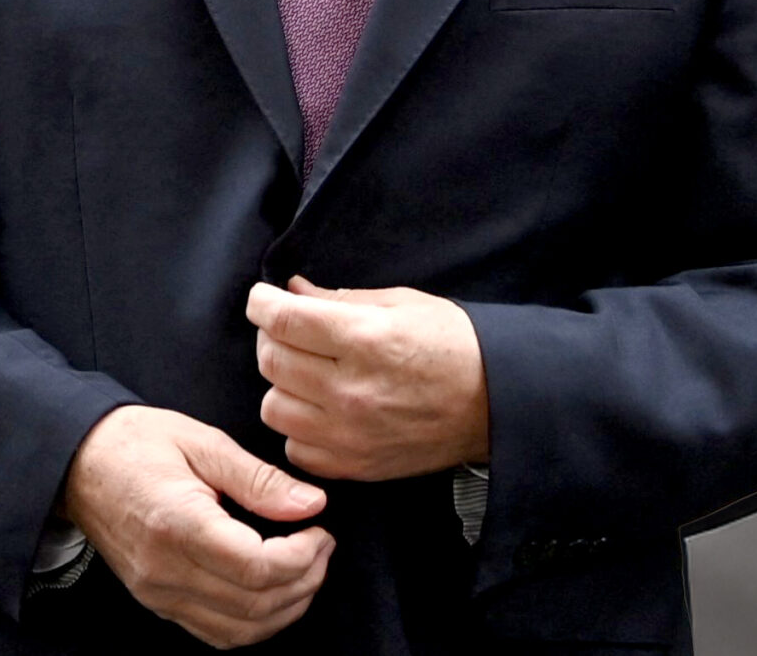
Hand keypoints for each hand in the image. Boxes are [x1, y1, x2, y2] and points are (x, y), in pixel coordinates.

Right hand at [58, 405, 333, 647]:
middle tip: (322, 544)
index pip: (257, 567)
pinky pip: (216, 632)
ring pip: (240, 629)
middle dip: (305, 580)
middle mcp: (166, 570)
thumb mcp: (202, 441)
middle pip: (255, 604)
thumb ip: (259, 478)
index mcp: (178, 524)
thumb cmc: (137, 443)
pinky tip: (272, 591)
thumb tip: (311, 504)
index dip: (303, 556)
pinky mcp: (157, 602)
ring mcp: (158, 593)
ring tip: (306, 567)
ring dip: (286, 607)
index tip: (320, 529)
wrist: (79, 463)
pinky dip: (255, 622)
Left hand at [247, 276, 489, 479]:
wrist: (494, 404)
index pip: (283, 321)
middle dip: (272, 337)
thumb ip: (340, 298)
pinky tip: (321, 409)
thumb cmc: (452, 344)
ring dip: (282, 384)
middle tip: (290, 330)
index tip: (264, 299)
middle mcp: (350, 390)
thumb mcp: (401, 303)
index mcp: (364, 339)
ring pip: (274, 407)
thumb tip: (292, 291)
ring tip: (307, 373)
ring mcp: (349, 434)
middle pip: (271, 361)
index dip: (262, 303)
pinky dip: (299, 426)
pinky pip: (295, 446)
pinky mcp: (354, 466)